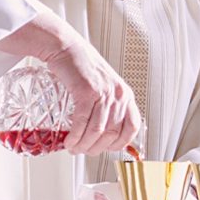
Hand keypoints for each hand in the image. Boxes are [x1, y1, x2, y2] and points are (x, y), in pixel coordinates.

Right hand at [43, 37, 142, 155]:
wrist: (66, 47)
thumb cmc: (81, 67)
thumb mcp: (102, 86)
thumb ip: (105, 106)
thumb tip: (100, 132)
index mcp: (125, 94)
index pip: (132, 126)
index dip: (120, 143)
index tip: (106, 149)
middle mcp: (118, 94)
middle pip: (113, 134)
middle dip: (96, 149)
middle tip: (83, 151)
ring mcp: (104, 93)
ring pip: (97, 131)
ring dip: (83, 145)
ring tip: (73, 148)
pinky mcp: (88, 92)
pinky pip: (83, 123)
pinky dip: (75, 136)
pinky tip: (69, 141)